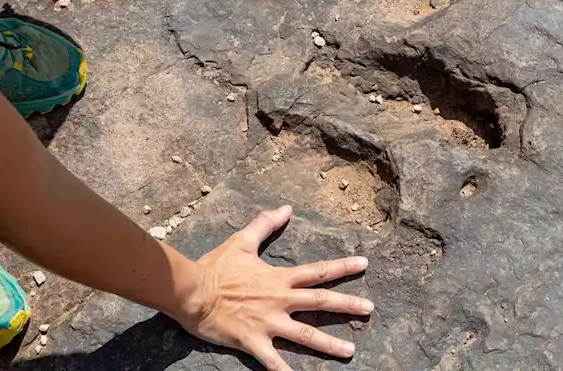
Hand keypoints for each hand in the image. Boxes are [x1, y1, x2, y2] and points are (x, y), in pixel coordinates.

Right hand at [176, 205, 372, 370]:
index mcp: (279, 278)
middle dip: (348, 306)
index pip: (318, 271)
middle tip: (370, 309)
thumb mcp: (242, 242)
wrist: (192, 292)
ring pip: (306, 335)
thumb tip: (284, 208)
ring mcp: (269, 323)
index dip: (343, 267)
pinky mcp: (254, 342)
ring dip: (330, 344)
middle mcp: (280, 300)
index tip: (364, 264)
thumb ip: (265, 225)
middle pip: (321, 303)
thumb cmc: (215, 268)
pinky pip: (273, 363)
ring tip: (350, 352)